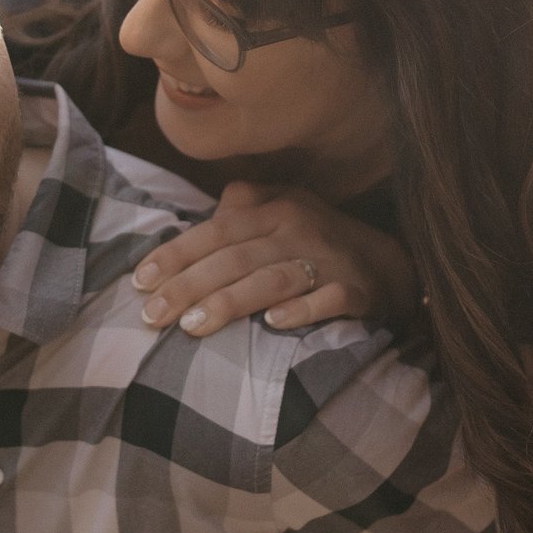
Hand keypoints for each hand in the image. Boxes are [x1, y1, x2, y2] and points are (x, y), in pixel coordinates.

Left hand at [131, 181, 415, 338]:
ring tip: (192, 326)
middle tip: (151, 316)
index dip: (175, 255)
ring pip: (272, 278)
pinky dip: (301, 311)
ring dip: (231, 301)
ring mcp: (328, 260)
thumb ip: (243, 206)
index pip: (214, 231)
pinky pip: (328, 299)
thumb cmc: (319, 240)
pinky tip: (273, 325)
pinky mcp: (357, 290)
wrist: (392, 263)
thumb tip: (204, 213)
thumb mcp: (282, 210)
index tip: (140, 283)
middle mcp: (298, 229)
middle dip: (188, 286)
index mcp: (274, 210)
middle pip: (234, 257)